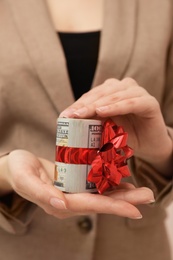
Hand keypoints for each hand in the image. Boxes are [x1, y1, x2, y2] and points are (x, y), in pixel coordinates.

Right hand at [4, 149, 153, 218]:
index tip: (134, 209)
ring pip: (101, 195)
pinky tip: (123, 180)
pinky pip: (95, 186)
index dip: (112, 207)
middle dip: (126, 201)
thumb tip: (61, 204)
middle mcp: (70, 201)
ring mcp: (74, 193)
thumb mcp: (26, 180)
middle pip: (101, 202)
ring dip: (123, 193)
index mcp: (60, 203)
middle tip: (148, 196)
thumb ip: (42, 193)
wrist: (18, 167)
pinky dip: (110, 184)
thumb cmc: (19, 172)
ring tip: (142, 191)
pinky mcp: (75, 183)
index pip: (90, 206)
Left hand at [60, 78, 171, 171]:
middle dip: (84, 104)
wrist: (149, 145)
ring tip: (83, 113)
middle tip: (71, 115)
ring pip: (114, 95)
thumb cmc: (126, 136)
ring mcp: (138, 93)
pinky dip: (117, 106)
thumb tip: (69, 126)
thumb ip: (93, 123)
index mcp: (112, 91)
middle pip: (101, 93)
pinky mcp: (149, 102)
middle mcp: (124, 87)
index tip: (64, 115)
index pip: (92, 96)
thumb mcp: (106, 129)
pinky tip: (103, 111)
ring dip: (98, 104)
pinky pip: (131, 103)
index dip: (78, 104)